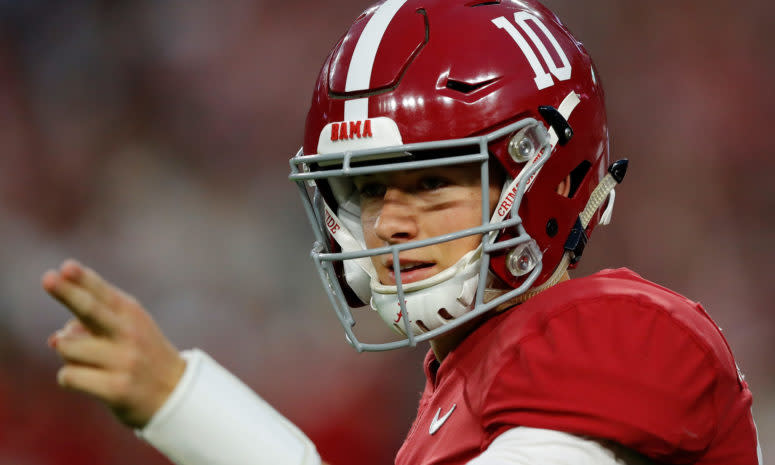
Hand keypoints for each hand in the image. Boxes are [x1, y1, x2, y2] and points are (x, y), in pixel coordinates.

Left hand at [42, 259, 185, 427]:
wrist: (175, 391)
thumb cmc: (142, 354)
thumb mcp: (128, 328)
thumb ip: (92, 322)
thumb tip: (54, 339)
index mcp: (132, 313)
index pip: (102, 292)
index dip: (82, 279)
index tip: (66, 267)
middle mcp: (130, 333)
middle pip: (90, 310)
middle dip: (66, 293)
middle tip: (47, 278)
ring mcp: (123, 360)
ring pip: (67, 347)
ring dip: (66, 353)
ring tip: (88, 361)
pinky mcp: (116, 388)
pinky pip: (69, 376)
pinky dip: (69, 377)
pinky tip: (88, 380)